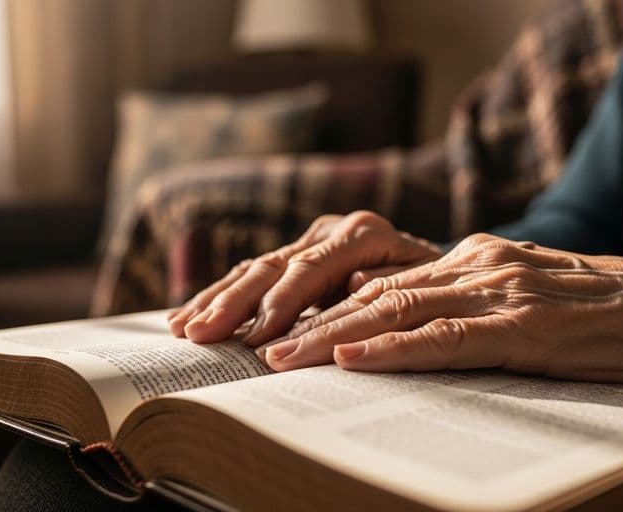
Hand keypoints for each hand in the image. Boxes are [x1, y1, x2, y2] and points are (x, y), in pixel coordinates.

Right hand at [167, 211, 441, 344]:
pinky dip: (220, 296)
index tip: (255, 340)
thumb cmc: (435, 285)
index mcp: (363, 233)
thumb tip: (358, 282)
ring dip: (217, 300)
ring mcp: (310, 241)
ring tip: (183, 329)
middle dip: (234, 303)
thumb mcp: (428, 284)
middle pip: (273, 267)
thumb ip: (395, 283)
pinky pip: (251, 274)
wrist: (439, 269)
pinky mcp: (296, 256)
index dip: (280, 304)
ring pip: (254, 269)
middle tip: (200, 335)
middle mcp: (331, 231)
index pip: (311, 269)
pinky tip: (187, 315)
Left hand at [259, 233, 622, 382]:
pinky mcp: (524, 327)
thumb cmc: (592, 308)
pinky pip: (446, 337)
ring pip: (398, 310)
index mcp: (472, 257)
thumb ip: (465, 298)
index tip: (280, 326)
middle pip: (373, 292)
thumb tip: (403, 318)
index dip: (326, 304)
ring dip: (333, 336)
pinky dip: (394, 349)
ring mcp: (498, 292)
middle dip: (309, 318)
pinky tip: (353, 358)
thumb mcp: (517, 292)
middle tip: (259, 342)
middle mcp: (475, 265)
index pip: (381, 280)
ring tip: (282, 356)